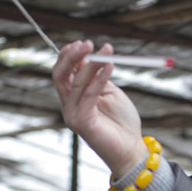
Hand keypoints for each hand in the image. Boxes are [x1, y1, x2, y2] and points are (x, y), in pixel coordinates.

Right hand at [52, 40, 147, 175]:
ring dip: (92, 63)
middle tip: (87, 43)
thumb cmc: (122, 121)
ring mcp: (73, 114)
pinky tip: (110, 66)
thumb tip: (90, 56)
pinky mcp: (82, 122)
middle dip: (72, 56)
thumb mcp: (109, 92)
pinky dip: (99, 78)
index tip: (84, 42)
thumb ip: (98, 76)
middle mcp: (69, 105)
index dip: (69, 55)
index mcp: (74, 97)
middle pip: (60, 75)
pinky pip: (89, 94)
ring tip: (107, 51)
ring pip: (76, 82)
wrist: (131, 148)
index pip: (63, 72)